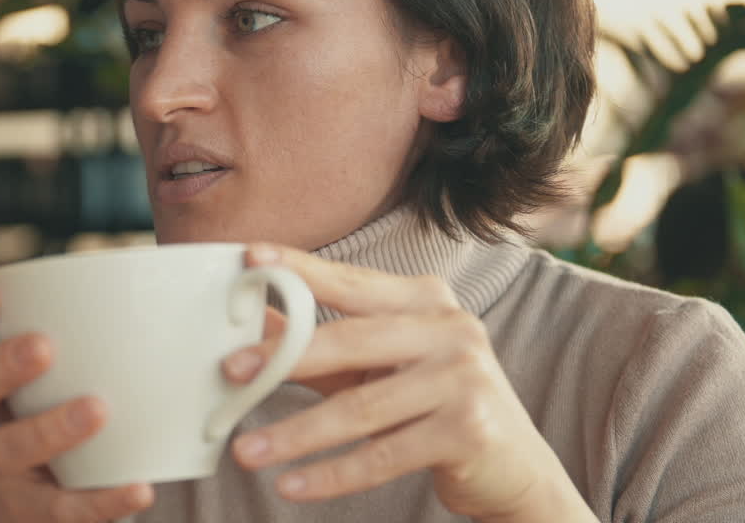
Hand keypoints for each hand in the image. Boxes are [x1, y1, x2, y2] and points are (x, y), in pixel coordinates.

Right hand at [0, 278, 154, 522]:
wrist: (31, 507)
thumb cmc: (51, 410)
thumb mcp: (47, 374)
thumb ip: (78, 333)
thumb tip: (154, 285)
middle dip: (2, 366)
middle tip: (43, 346)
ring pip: (10, 449)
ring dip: (50, 428)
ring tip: (96, 409)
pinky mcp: (31, 512)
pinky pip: (64, 509)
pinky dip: (103, 500)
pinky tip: (139, 489)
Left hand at [221, 244, 592, 521]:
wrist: (514, 466)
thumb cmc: (434, 404)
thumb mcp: (378, 366)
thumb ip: (320, 343)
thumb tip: (253, 322)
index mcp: (426, 300)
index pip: (350, 281)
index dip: (299, 269)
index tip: (249, 260)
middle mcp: (451, 328)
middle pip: (350, 340)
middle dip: (284, 357)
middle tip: (230, 371)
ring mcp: (465, 378)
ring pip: (360, 409)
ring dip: (296, 433)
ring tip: (246, 450)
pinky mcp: (469, 430)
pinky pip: (382, 455)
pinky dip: (330, 474)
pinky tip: (291, 484)